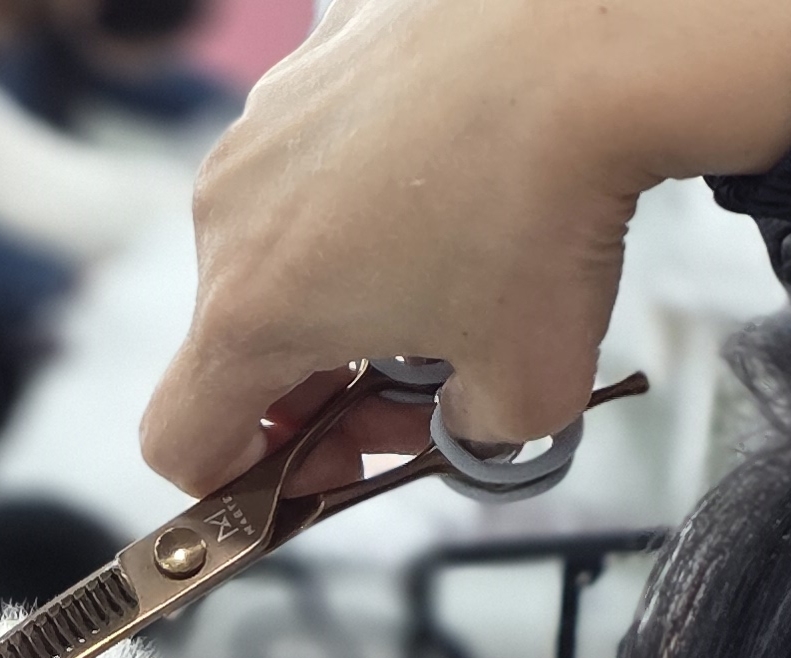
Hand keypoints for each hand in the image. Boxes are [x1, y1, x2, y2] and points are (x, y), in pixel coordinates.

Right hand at [140, 0, 790, 492]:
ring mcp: (270, 118)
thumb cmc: (555, 199)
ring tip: (459, 246)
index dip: (245, 479)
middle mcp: (231, 214)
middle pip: (240, 335)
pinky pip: (329, 139)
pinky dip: (384, 170)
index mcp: (251, 313)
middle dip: (322, 371)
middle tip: (426, 366)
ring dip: (348, 267)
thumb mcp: (533, 389)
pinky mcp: (325, 44)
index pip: (180, 441)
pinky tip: (468, 155)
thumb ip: (473, 439)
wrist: (611, 25)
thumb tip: (467, 417)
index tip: (327, 458)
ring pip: (280, 234)